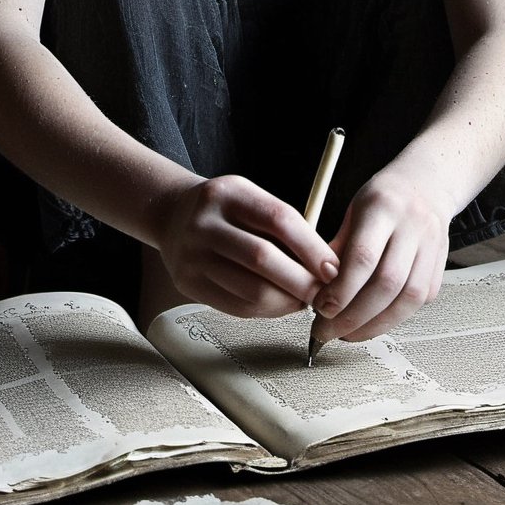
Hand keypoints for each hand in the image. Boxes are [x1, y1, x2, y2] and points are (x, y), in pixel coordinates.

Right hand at [153, 173, 339, 319]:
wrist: (172, 215)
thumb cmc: (224, 209)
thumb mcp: (249, 197)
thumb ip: (282, 223)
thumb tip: (324, 265)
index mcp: (228, 194)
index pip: (279, 219)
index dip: (311, 247)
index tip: (332, 268)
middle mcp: (205, 223)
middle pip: (263, 259)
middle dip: (302, 281)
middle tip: (324, 292)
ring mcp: (192, 256)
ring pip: (251, 290)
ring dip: (287, 302)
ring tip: (303, 300)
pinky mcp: (188, 284)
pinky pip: (236, 307)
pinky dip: (266, 311)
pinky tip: (279, 305)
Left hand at [311, 170, 450, 343]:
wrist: (426, 184)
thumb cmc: (383, 199)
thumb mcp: (352, 212)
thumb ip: (336, 249)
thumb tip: (315, 291)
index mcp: (383, 207)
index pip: (363, 257)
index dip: (341, 290)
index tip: (321, 309)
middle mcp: (412, 226)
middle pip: (386, 283)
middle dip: (354, 316)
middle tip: (329, 330)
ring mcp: (432, 245)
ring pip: (408, 298)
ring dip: (376, 325)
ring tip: (350, 334)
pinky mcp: (441, 264)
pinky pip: (421, 300)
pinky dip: (396, 317)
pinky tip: (374, 321)